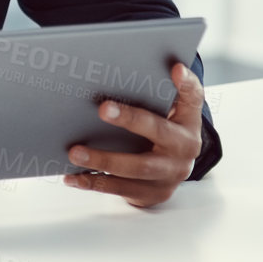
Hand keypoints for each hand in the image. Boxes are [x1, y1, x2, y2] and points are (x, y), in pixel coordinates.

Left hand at [64, 62, 203, 207]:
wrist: (176, 168)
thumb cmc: (169, 130)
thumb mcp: (179, 110)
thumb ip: (176, 89)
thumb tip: (173, 67)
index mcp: (188, 127)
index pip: (191, 100)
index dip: (185, 84)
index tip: (173, 67)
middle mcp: (182, 154)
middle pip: (157, 135)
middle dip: (130, 120)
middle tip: (102, 109)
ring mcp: (167, 177)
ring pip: (133, 171)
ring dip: (102, 161)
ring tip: (74, 152)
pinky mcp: (151, 194)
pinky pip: (119, 190)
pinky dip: (93, 182)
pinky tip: (71, 176)